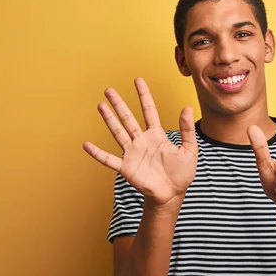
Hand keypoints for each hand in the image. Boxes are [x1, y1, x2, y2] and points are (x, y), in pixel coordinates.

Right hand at [83, 78, 197, 206]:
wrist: (173, 195)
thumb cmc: (182, 174)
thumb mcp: (189, 150)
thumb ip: (187, 130)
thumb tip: (187, 108)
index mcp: (156, 135)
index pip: (149, 110)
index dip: (144, 96)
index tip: (138, 80)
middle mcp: (141, 141)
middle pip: (128, 118)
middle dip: (119, 104)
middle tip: (109, 89)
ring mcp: (132, 153)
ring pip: (118, 133)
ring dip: (109, 120)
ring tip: (100, 105)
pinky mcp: (126, 167)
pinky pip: (109, 159)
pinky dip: (97, 153)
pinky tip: (86, 145)